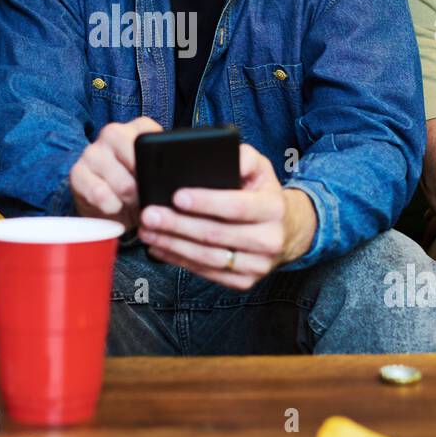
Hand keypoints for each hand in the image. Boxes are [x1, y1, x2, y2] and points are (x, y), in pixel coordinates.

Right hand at [69, 116, 161, 228]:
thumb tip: (192, 177)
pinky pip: (100, 195)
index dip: (159, 169)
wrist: (108, 203)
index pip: (154, 143)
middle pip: (138, 163)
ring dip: (131, 202)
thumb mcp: (157, 174)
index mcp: (139, 128)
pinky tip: (114, 207)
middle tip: (146, 198)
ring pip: (122, 184)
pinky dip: (112, 208)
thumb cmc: (139, 186)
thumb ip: (171, 169)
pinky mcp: (77, 172)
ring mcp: (92, 151)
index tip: (161, 182)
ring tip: (131, 204)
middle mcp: (113, 132)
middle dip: (146, 189)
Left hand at [136, 144, 314, 289]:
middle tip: (149, 214)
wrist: (287, 230)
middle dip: (178, 225)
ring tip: (148, 232)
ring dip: (173, 245)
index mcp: (274, 208)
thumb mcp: (260, 168)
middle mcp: (270, 240)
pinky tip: (160, 248)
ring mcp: (258, 265)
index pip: (236, 206)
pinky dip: (179, 260)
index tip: (176, 196)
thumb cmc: (262, 193)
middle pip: (216, 234)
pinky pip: (207, 273)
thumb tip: (226, 154)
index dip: (206, 202)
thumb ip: (243, 157)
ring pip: (208, 258)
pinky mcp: (244, 282)